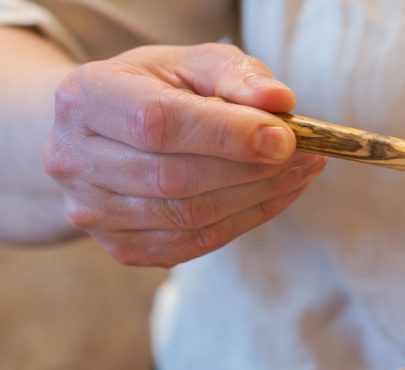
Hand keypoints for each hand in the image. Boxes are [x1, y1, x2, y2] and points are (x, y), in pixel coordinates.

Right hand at [43, 43, 325, 266]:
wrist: (106, 134)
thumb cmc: (155, 91)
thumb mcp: (190, 64)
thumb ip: (235, 76)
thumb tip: (279, 102)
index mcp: (86, 98)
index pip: (158, 124)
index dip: (227, 135)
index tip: (285, 137)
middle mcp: (75, 160)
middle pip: (178, 178)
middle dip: (253, 170)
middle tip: (306, 155)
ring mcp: (93, 212)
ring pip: (191, 217)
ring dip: (259, 196)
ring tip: (300, 171)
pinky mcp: (122, 248)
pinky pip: (197, 243)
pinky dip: (247, 219)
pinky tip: (276, 194)